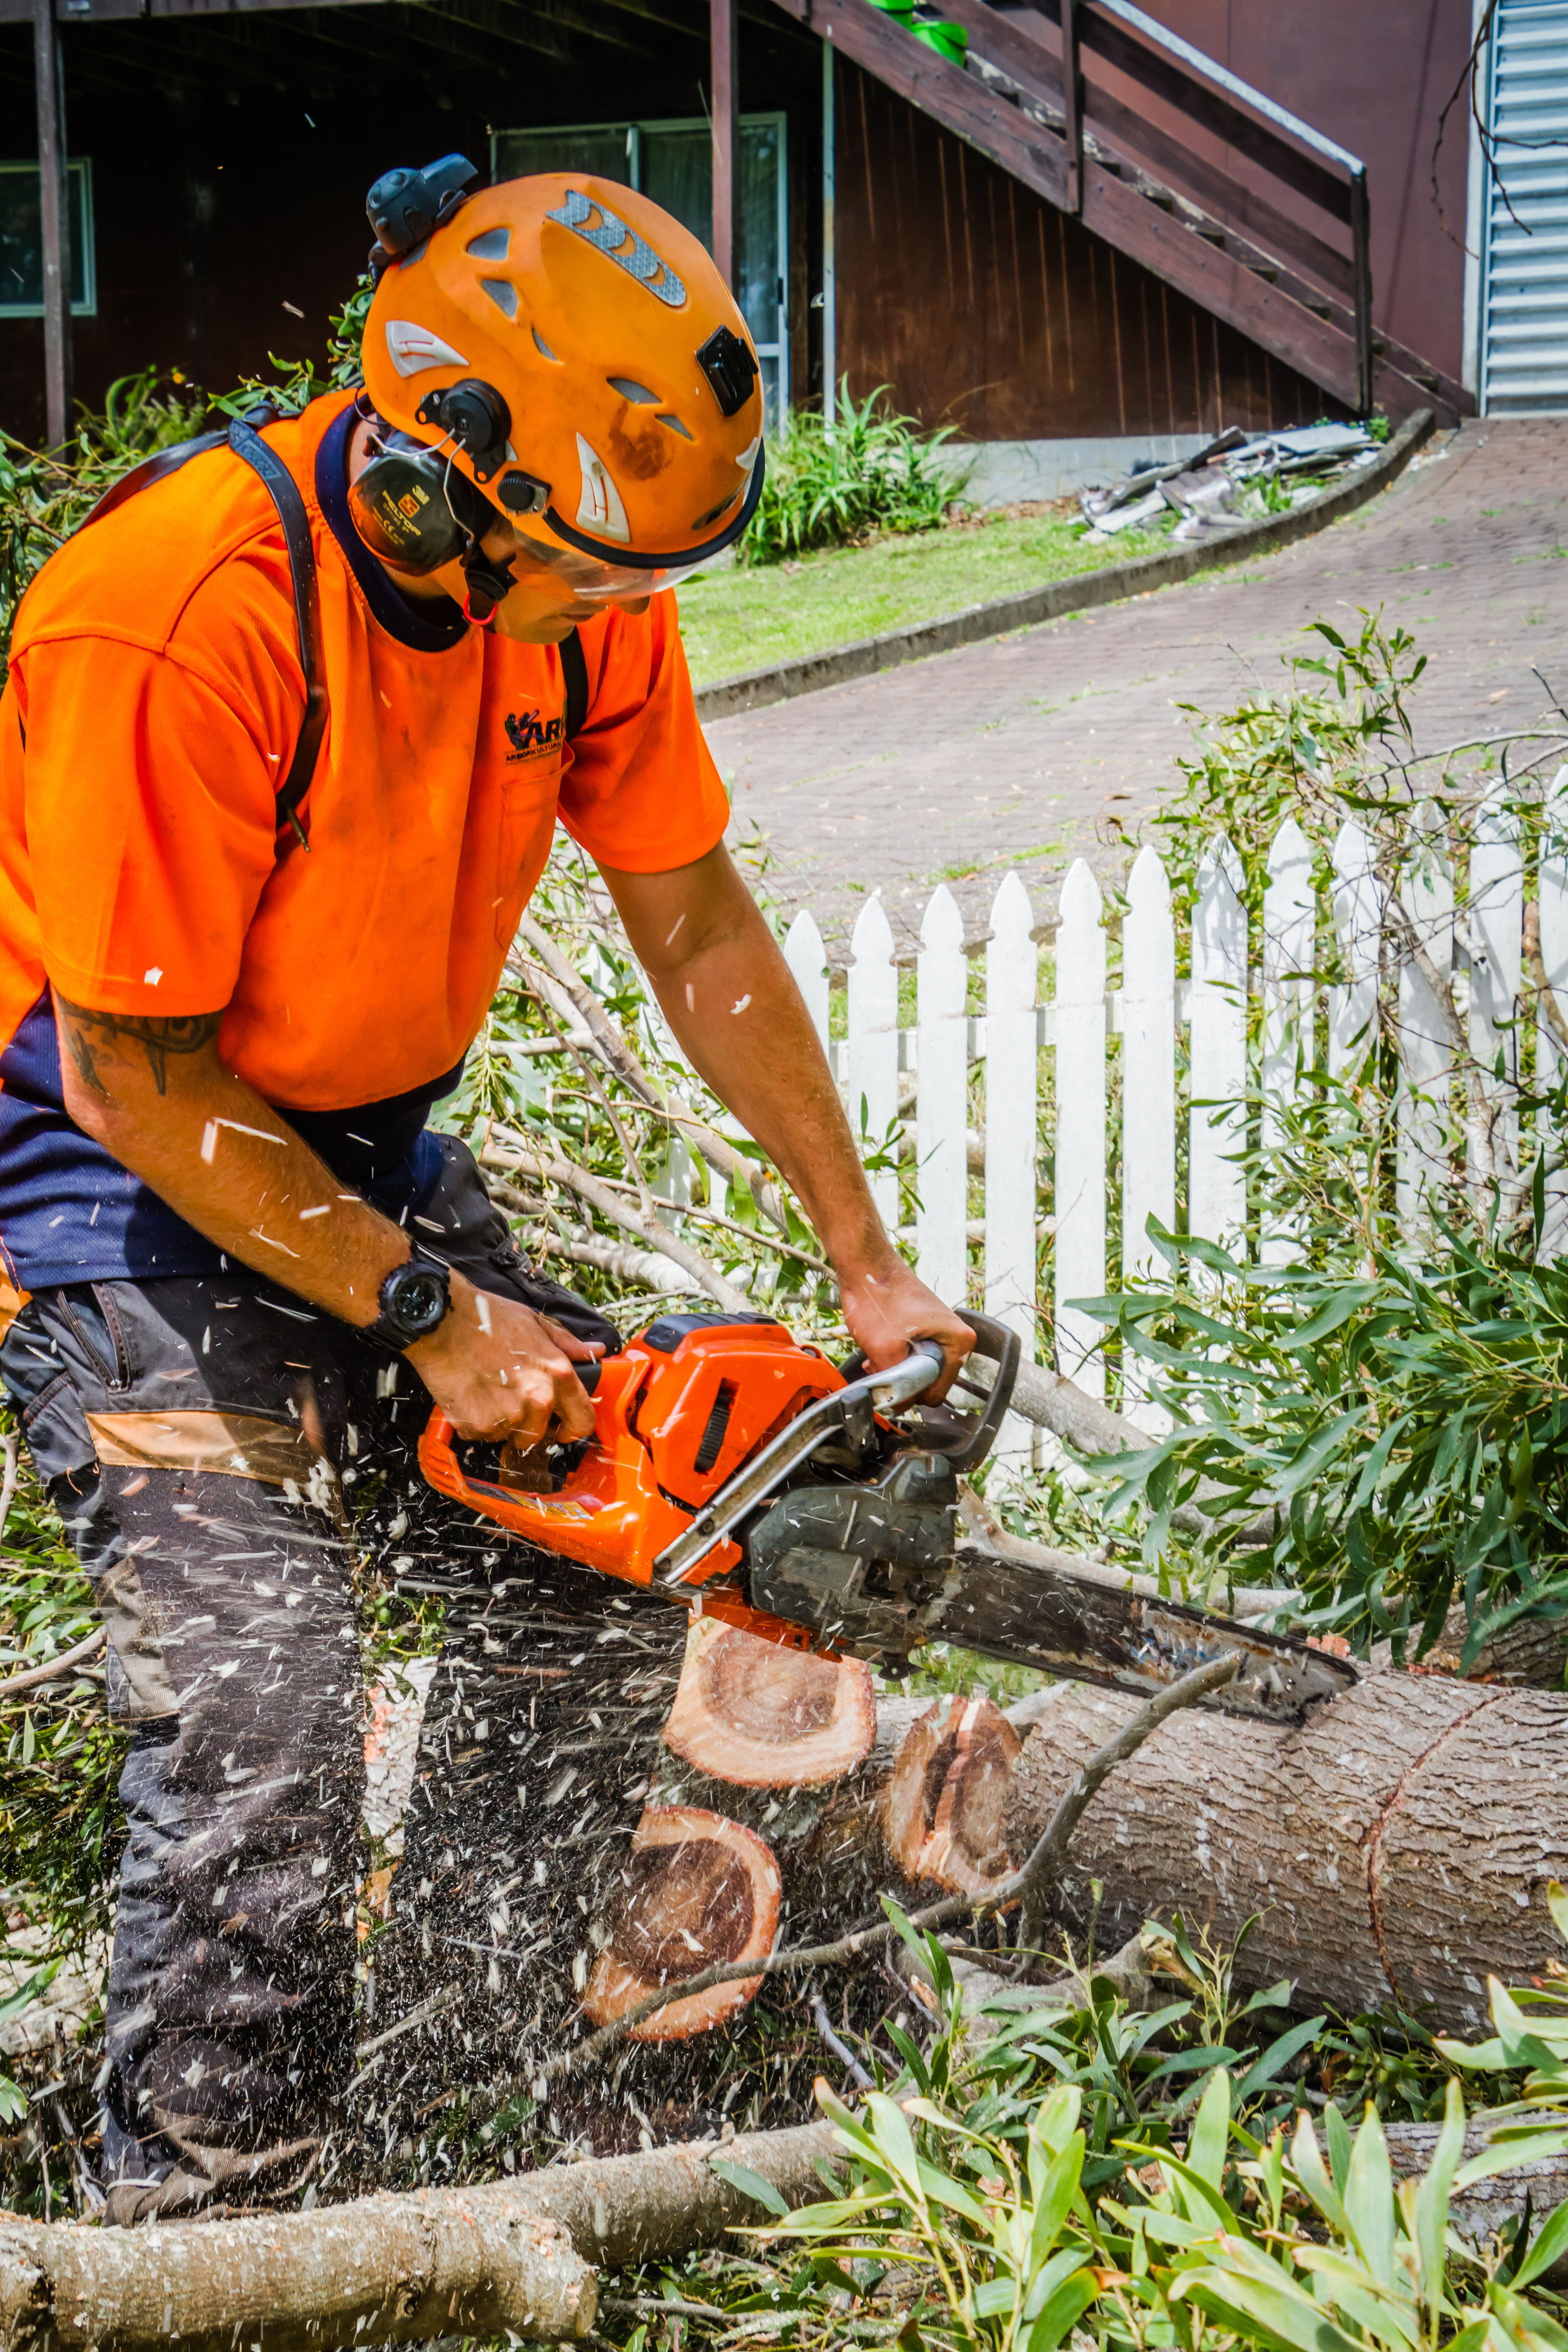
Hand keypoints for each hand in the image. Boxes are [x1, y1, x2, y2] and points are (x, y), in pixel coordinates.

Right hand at [406, 1274, 600, 1442]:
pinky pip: (480, 1435)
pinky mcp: (475, 1425)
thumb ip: (568, 1343)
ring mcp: (505, 1416)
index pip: (582, 1422)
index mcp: (557, 1375)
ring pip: (508, 1436)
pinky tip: (469, 1396)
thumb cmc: (488, 1318)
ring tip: (486, 1392)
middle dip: (527, 1424)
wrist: (443, 1321)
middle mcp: (536, 1400)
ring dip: (499, 1422)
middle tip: (508, 1399)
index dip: (573, 1429)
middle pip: (540, 1436)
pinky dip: (474, 1422)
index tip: (562, 1428)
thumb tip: (594, 1351)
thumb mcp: (536, 1323)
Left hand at [838, 1253, 973, 1399]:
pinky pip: (911, 1357)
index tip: (889, 1381)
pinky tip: (876, 1351)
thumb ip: (894, 1383)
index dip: (909, 1393)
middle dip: (901, 1380)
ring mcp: (940, 1333)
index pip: (937, 1392)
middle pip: (928, 1382)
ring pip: (916, 1370)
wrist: (866, 1267)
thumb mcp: (885, 1349)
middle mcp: (956, 1338)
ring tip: (875, 1356)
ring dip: (894, 1369)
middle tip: (880, 1365)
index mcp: (960, 1342)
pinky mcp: (925, 1330)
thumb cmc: (879, 1297)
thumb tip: (897, 1404)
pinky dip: (893, 1358)